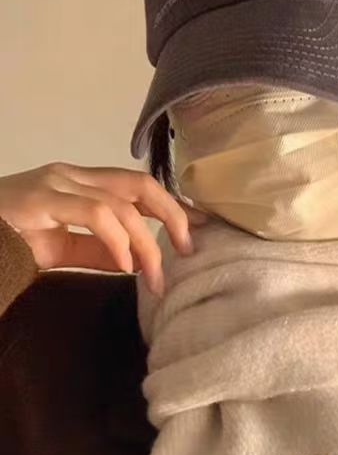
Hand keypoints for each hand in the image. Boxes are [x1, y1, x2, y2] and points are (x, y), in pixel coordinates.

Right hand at [0, 163, 199, 294]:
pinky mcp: (43, 197)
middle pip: (139, 184)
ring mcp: (57, 182)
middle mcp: (72, 175)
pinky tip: (125, 266)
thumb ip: (99, 251)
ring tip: (155, 278)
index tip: (200, 227)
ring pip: (122, 204)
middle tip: (189, 250)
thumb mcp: (63, 249)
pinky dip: (118, 241)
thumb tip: (136, 263)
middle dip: (173, 215)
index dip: (172, 204)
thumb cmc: (9, 242)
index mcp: (80, 183)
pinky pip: (96, 214)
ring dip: (146, 245)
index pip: (137, 186)